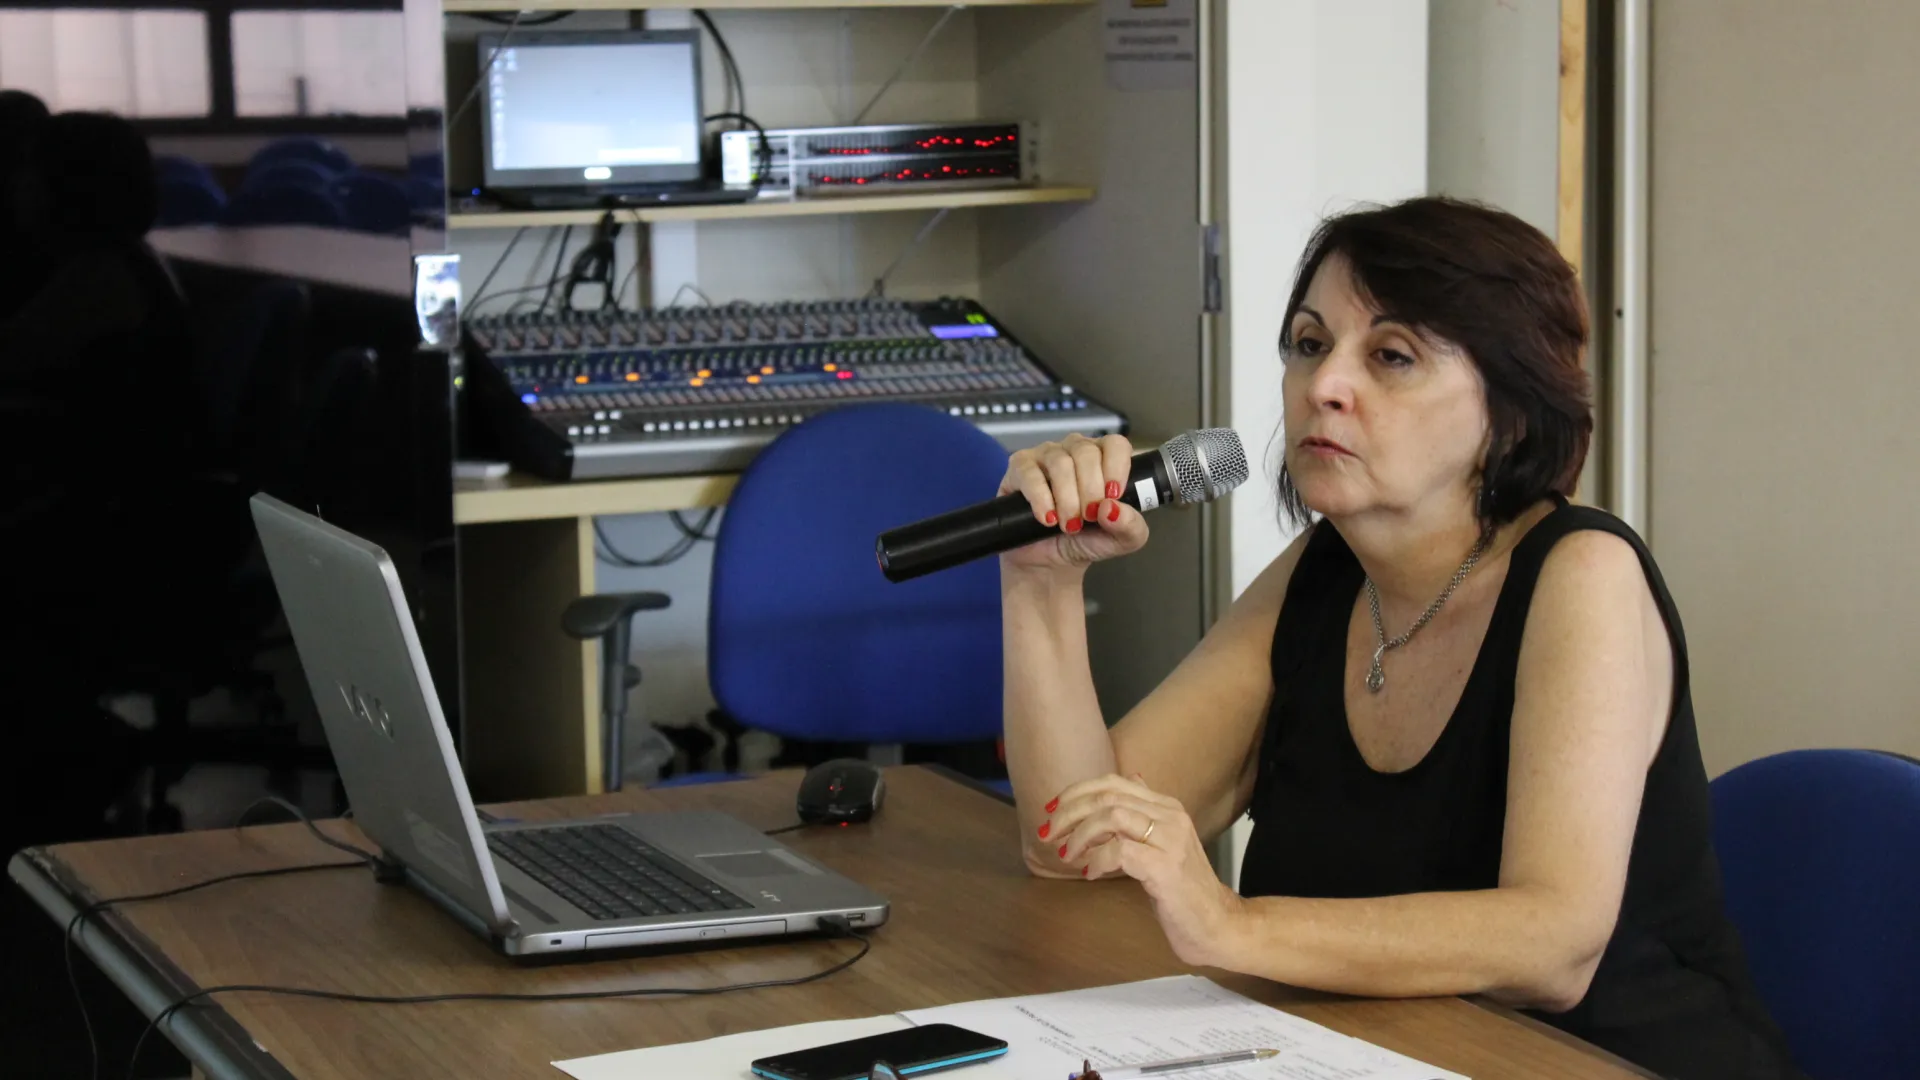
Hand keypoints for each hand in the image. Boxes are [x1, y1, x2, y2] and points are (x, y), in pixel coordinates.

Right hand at [998, 434, 1149, 574]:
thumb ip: (1131, 527)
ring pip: (1059, 462)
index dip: (1116, 468)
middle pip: (1086, 452)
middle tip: (1088, 518)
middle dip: (1090, 491)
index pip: (1116, 444)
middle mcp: (1075, 451)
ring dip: (1067, 499)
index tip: (1112, 496)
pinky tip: (1047, 519)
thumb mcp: (1121, 541)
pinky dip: (1041, 499)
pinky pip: (1029, 473)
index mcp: (1105, 459)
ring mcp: (1046, 456)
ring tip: (1068, 525)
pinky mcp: (1020, 468)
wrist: (1050, 562)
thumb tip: (1113, 508)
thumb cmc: (1086, 541)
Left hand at [1040, 774, 1245, 967]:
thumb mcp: (1164, 842)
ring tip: (1067, 855)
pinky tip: (1090, 874)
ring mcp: (1170, 841)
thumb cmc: (1184, 889)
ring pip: (1112, 816)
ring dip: (1080, 835)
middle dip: (1070, 812)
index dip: (1078, 792)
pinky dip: (1097, 860)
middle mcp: (1171, 816)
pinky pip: (1119, 851)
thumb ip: (1145, 813)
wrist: (1217, 925)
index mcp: (1167, 807)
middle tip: (1049, 833)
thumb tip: (1131, 778)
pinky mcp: (1165, 868)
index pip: (1114, 783)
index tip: (1053, 810)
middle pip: (1108, 796)